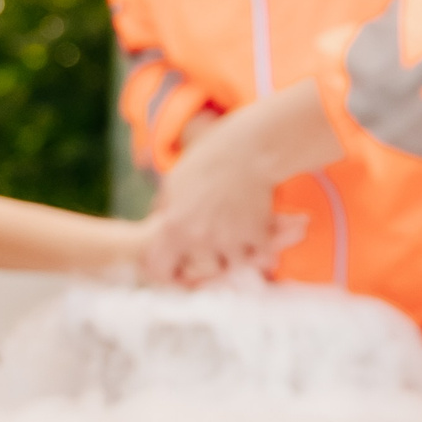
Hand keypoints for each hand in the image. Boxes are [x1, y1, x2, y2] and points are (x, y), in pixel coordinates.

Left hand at [142, 82, 342, 285]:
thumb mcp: (174, 180)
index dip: (170, 272)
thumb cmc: (209, 159)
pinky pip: (260, 256)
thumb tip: (157, 221)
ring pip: (234, 265)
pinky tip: (263, 235)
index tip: (181, 269)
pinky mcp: (256, 235)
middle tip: (220, 250)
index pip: (161, 269)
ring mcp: (229, 239)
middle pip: (204, 271)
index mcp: (174, 227)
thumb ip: (165, 207)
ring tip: (244, 240)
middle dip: (212, 263)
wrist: (247, 149)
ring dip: (239, 256)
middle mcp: (200, 238)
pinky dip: (264, 249)